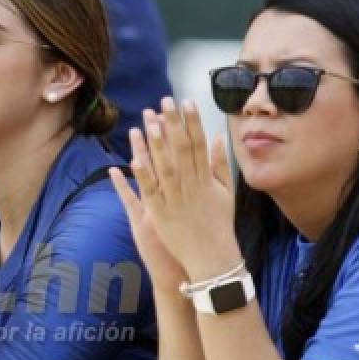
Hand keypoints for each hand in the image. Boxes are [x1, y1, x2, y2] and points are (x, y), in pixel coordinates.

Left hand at [112, 97, 238, 282]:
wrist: (213, 258)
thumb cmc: (220, 225)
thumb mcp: (225, 193)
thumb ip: (220, 164)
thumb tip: (219, 138)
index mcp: (207, 179)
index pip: (199, 144)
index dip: (192, 122)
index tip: (186, 102)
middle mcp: (191, 186)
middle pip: (181, 149)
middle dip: (173, 123)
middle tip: (165, 101)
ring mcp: (175, 199)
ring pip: (164, 166)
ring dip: (157, 143)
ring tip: (150, 121)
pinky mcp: (160, 214)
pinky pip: (149, 191)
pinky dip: (142, 174)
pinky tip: (133, 158)